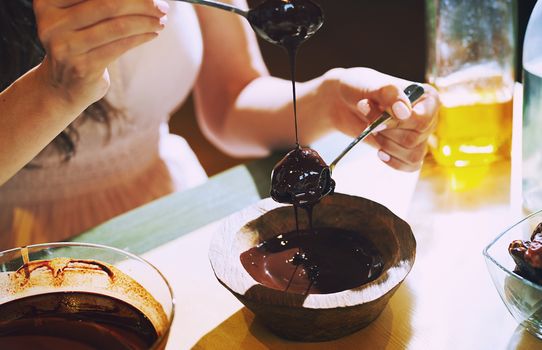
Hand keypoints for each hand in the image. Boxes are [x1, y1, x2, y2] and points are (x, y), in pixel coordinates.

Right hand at [33, 0, 168, 107]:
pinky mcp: (82, 67)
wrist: (60, 86)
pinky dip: (141, 38)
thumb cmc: (78, 45)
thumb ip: (100, 4)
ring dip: (146, 22)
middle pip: (109, 4)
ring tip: (161, 21)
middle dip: (142, 4)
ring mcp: (65, 47)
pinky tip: (152, 34)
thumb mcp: (78, 18)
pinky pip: (120, 47)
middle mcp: (52, 23)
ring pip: (118, 26)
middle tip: (162, 7)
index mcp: (48, 2)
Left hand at [323, 68, 438, 171]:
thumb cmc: (360, 89)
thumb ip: (389, 95)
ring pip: (412, 155)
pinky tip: (380, 152)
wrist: (346, 103)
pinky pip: (410, 166)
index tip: (379, 121)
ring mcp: (421, 136)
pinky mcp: (409, 150)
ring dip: (387, 145)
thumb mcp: (371, 86)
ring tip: (373, 131)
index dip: (398, 124)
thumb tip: (404, 111)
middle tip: (370, 120)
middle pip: (413, 139)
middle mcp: (429, 117)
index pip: (422, 119)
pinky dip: (393, 161)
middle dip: (386, 133)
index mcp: (427, 97)